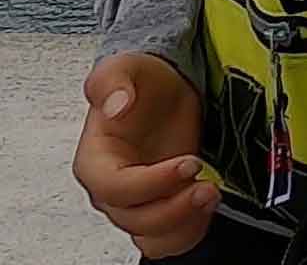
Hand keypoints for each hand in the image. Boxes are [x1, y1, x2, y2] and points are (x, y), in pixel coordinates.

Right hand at [73, 54, 215, 259]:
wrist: (166, 88)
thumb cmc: (143, 81)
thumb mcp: (126, 66)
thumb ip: (113, 81)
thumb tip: (115, 105)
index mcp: (95, 161)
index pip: (114, 188)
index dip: (151, 183)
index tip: (189, 164)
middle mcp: (111, 189)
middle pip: (135, 219)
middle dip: (175, 208)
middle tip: (209, 186)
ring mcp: (137, 202)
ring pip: (151, 237)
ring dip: (183, 225)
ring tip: (212, 196)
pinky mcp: (161, 206)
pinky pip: (166, 240)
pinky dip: (188, 233)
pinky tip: (207, 208)